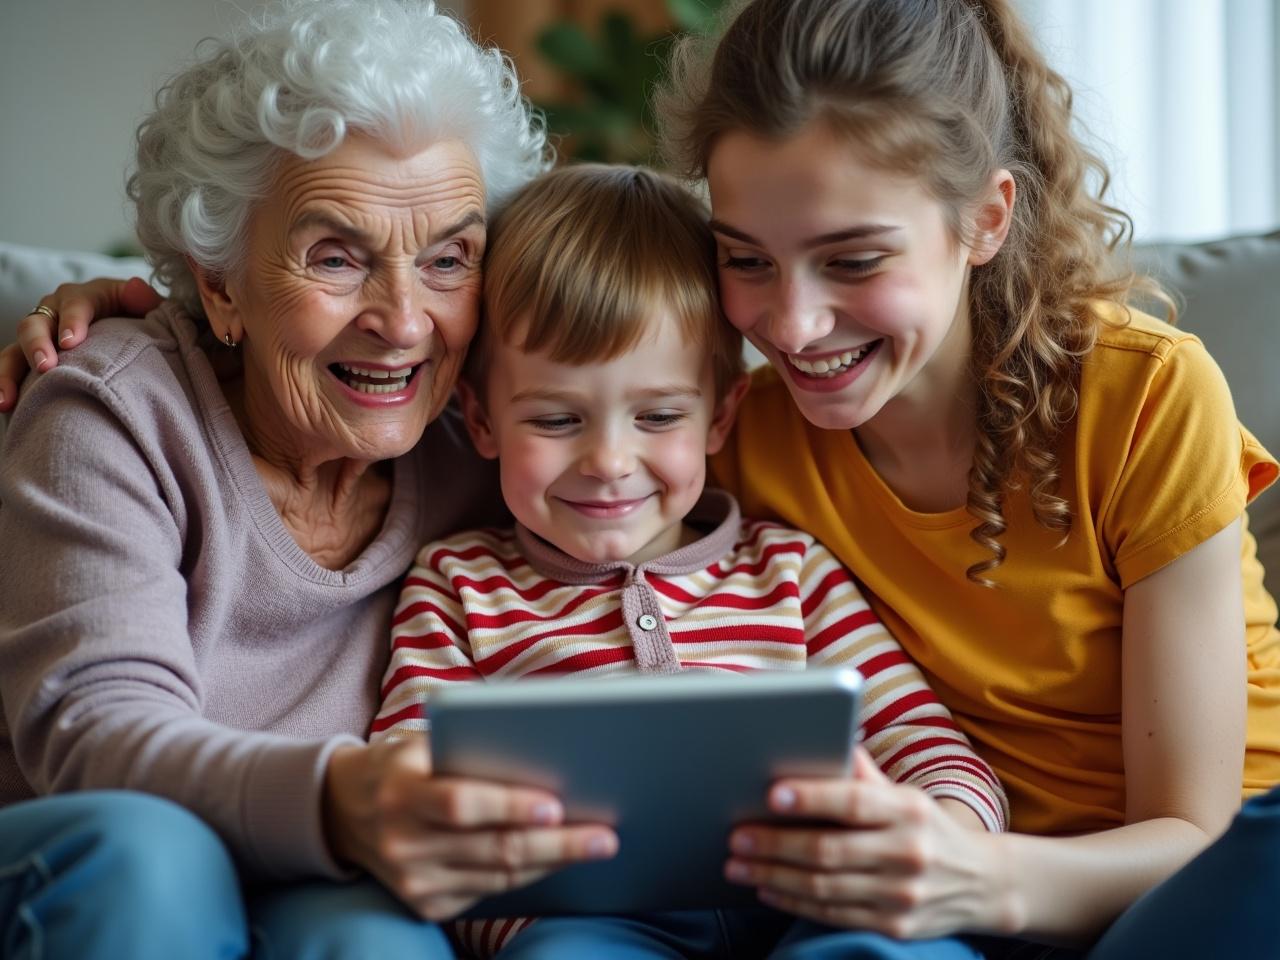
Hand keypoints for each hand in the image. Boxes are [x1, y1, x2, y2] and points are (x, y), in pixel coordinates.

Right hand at [0, 277, 161, 410]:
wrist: (127, 332)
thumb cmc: (138, 319)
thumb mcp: (144, 306)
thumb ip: (143, 299)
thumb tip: (138, 289)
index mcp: (84, 297)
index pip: (75, 304)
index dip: (72, 320)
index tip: (71, 342)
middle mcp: (54, 311)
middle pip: (36, 324)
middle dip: (37, 345)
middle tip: (45, 367)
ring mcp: (40, 336)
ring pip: (15, 350)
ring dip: (7, 374)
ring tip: (6, 400)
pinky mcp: (30, 358)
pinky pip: (12, 370)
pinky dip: (5, 387)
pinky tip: (5, 408)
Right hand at [323, 738, 618, 920]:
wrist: (344, 810)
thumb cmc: (404, 763)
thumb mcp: (422, 742)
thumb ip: (470, 746)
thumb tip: (546, 751)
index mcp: (402, 792)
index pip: (460, 804)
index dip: (509, 807)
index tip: (556, 806)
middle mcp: (403, 843)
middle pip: (491, 848)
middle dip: (555, 844)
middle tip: (604, 836)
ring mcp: (413, 881)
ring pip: (498, 877)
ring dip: (552, 862)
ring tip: (595, 846)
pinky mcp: (425, 905)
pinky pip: (489, 893)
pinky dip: (528, 876)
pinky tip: (559, 860)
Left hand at [725, 747, 1012, 938]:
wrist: (984, 883)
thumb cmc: (926, 827)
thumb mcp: (905, 794)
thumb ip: (863, 772)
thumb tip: (822, 732)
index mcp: (908, 810)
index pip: (853, 801)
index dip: (811, 797)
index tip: (771, 794)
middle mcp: (908, 852)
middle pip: (828, 850)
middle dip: (775, 844)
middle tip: (736, 837)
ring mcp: (902, 895)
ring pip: (824, 887)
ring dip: (773, 876)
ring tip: (738, 865)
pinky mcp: (895, 927)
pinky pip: (833, 915)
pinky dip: (794, 902)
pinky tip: (767, 889)